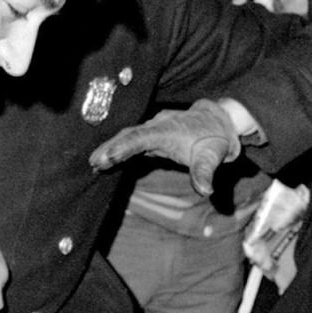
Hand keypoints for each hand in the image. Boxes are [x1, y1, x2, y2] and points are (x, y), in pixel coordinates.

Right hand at [89, 99, 242, 193]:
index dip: (125, 146)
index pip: (142, 137)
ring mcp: (152, 129)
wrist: (218, 122)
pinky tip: (105, 160)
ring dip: (110, 148)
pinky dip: (117, 149)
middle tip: (94, 162)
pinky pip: (131, 140)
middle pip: (129, 135)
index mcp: (167, 130)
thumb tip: (206, 190)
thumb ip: (205, 172)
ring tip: (93, 163)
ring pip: (127, 136)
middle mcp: (156, 126)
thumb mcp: (213, 156)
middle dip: (111, 147)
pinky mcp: (151, 136)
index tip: (110, 156)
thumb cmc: (214, 139)